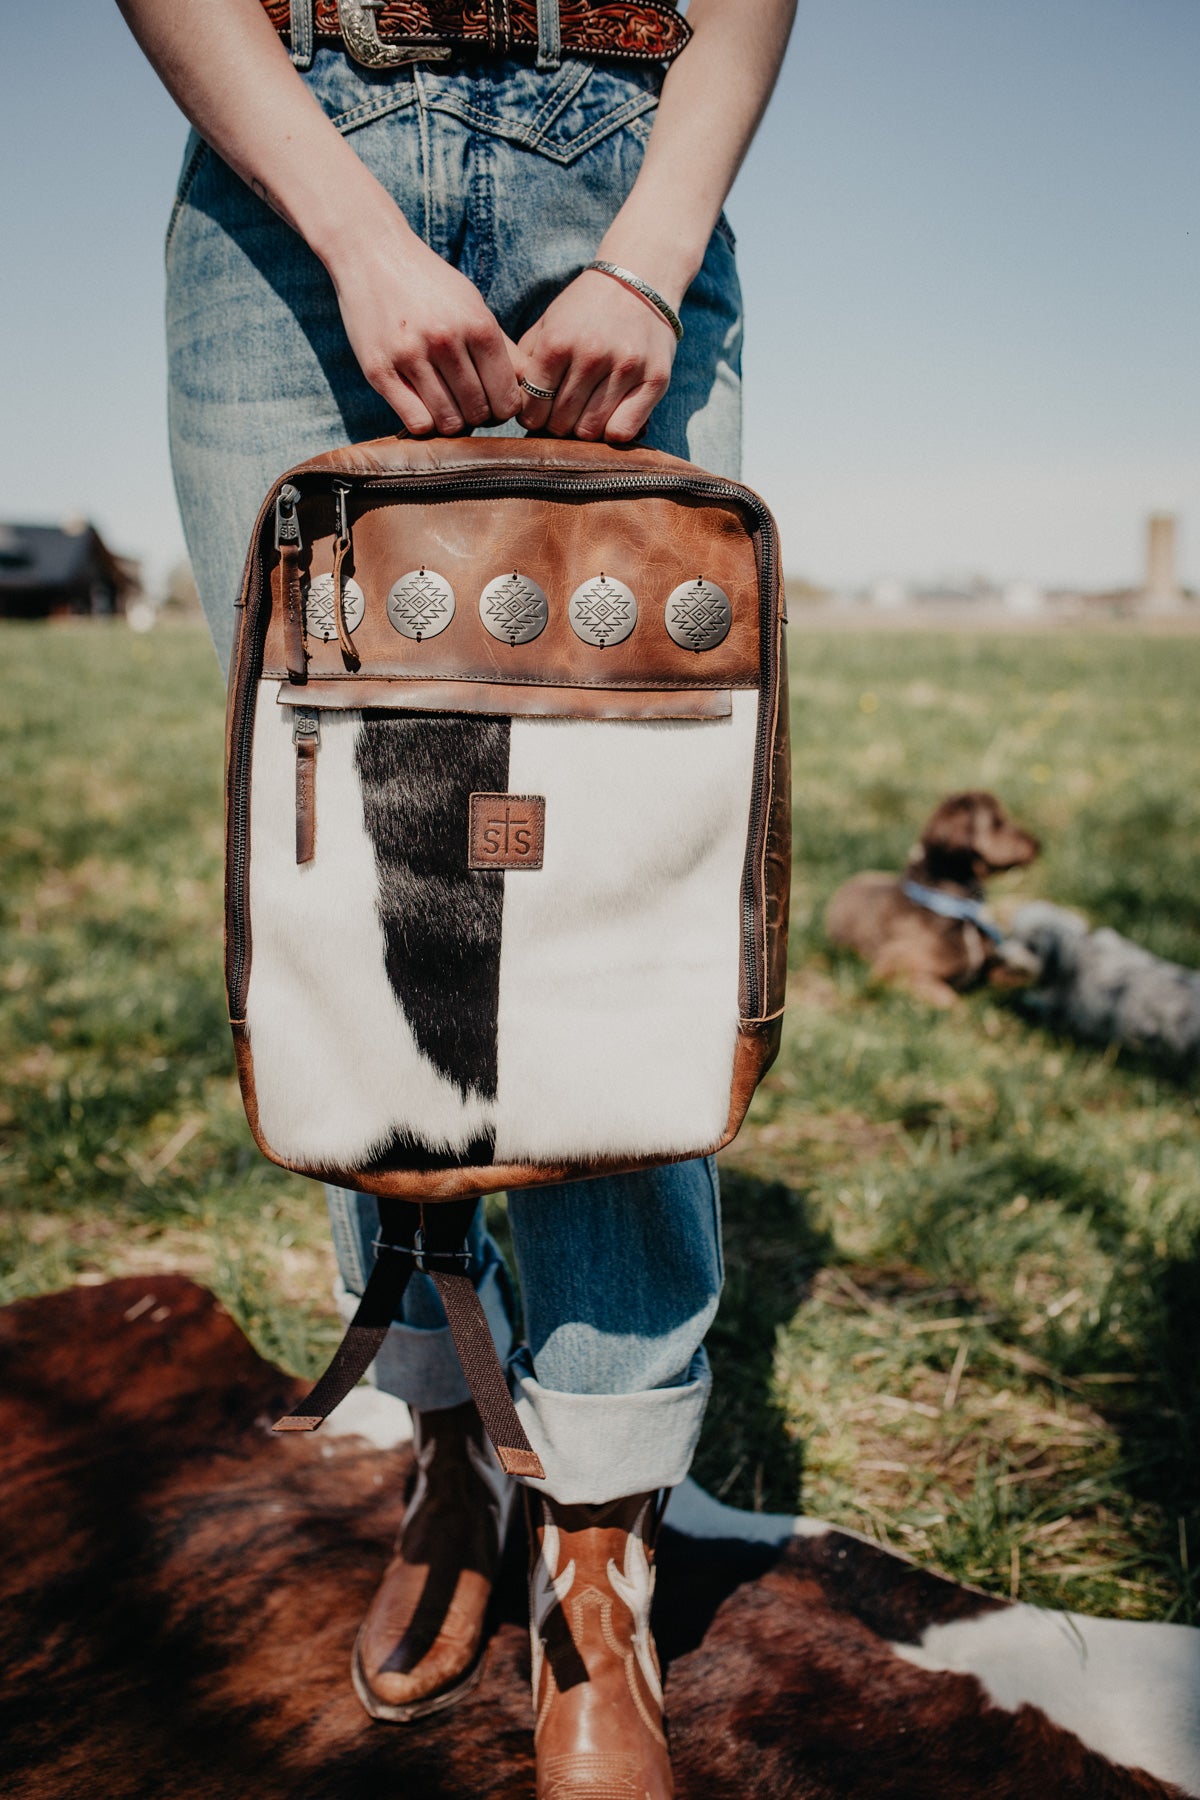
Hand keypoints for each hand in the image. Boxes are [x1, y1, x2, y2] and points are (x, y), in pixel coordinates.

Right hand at [325, 212, 521, 435]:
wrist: (372, 254)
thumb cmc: (430, 285)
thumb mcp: (472, 304)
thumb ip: (501, 347)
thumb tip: (529, 388)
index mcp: (477, 325)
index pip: (506, 396)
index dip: (504, 410)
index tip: (494, 404)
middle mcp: (446, 340)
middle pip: (479, 412)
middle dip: (479, 417)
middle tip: (469, 406)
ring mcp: (410, 355)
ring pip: (449, 422)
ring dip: (452, 423)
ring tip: (447, 406)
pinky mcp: (380, 370)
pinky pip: (416, 422)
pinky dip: (425, 423)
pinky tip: (423, 406)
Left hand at [516, 269, 677, 442]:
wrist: (638, 280)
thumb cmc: (584, 309)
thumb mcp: (546, 325)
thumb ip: (525, 363)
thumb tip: (512, 405)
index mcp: (557, 342)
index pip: (533, 408)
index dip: (532, 417)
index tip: (539, 412)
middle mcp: (591, 355)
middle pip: (560, 424)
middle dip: (556, 424)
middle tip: (562, 413)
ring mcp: (625, 368)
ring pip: (590, 431)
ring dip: (583, 429)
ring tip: (584, 413)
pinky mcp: (654, 379)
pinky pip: (623, 431)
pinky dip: (611, 431)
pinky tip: (608, 416)